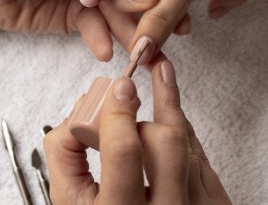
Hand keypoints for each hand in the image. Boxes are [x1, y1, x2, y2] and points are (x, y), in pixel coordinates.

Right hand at [44, 59, 230, 203]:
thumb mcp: (71, 204)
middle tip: (141, 85)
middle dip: (150, 112)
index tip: (120, 86)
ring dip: (171, 111)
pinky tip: (171, 117)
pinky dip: (184, 131)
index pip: (125, 152)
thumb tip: (81, 112)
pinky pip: (202, 155)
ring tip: (163, 76)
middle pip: (168, 143)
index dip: (120, 112)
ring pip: (189, 144)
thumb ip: (65, 156)